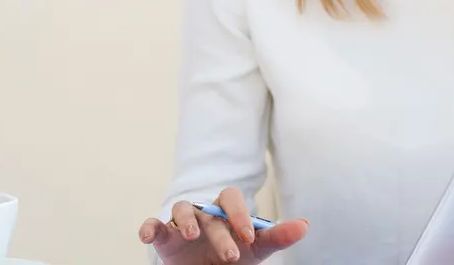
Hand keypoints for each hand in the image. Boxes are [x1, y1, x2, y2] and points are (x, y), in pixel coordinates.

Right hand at [138, 187, 308, 263]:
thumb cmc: (233, 255)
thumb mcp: (255, 249)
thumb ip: (277, 237)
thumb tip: (305, 225)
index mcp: (225, 210)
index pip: (231, 198)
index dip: (239, 214)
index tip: (249, 237)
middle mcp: (204, 212)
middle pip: (209, 211)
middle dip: (220, 233)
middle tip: (232, 256)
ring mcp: (182, 223)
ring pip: (181, 209)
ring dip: (186, 220)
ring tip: (192, 236)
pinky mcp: (165, 237)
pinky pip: (154, 225)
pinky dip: (149, 227)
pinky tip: (148, 235)